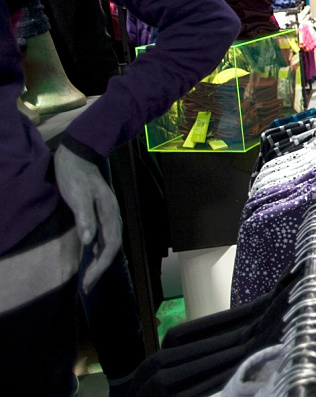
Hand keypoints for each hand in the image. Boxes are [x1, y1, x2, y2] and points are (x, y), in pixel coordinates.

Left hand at [53, 145, 120, 291]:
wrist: (78, 155)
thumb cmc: (76, 175)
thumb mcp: (78, 195)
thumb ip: (85, 217)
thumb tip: (89, 241)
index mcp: (109, 213)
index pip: (110, 245)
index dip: (100, 265)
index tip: (88, 281)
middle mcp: (112, 216)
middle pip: (111, 248)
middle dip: (100, 269)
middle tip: (87, 287)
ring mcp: (107, 216)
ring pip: (108, 244)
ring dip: (99, 263)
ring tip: (88, 279)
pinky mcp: (100, 215)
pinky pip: (102, 239)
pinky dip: (96, 253)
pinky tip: (88, 259)